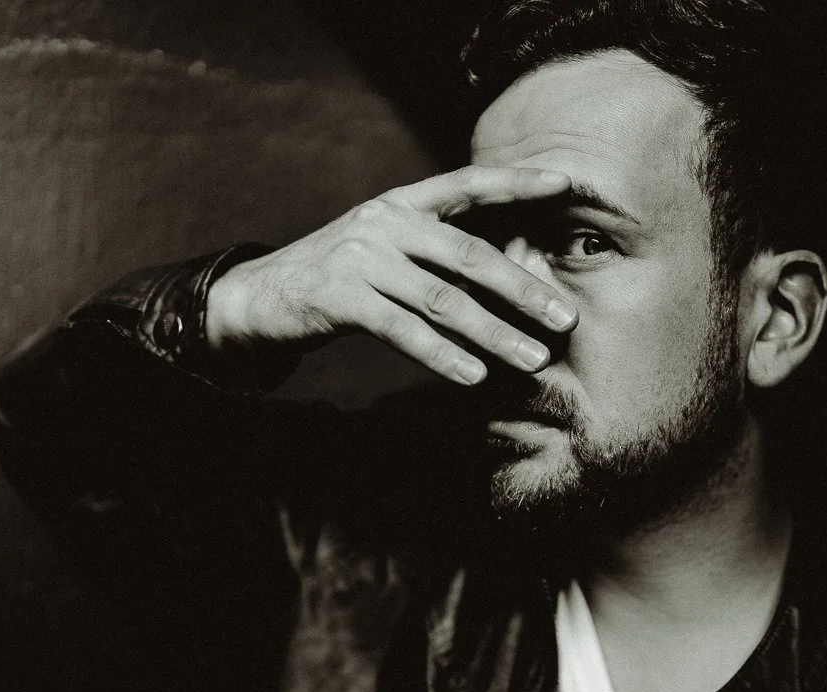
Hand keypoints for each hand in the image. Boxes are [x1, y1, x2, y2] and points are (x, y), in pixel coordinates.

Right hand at [207, 166, 578, 384]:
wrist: (261, 296)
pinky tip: (474, 375)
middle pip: (468, 254)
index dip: (516, 183)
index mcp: (402, 203)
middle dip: (522, 289)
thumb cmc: (343, 276)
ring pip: (442, 300)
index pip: (467, 184)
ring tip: (532, 359)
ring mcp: (361, 259)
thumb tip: (511, 278)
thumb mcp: (388, 248)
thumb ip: (436, 252)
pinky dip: (442, 355)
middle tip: (565, 318)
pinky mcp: (340, 298)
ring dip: (493, 333)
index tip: (564, 184)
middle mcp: (385, 223)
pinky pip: (403, 330)